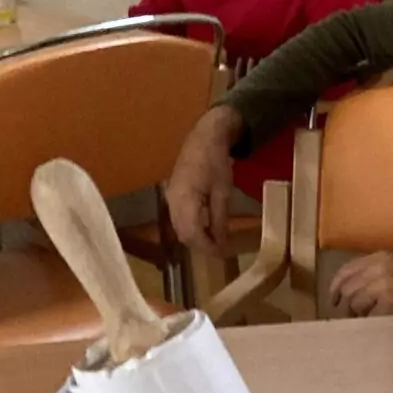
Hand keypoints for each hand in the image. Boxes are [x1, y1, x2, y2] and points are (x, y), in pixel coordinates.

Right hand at [164, 104, 243, 252]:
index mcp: (185, 198)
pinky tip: (204, 229)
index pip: (192, 233)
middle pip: (183, 233)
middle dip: (201, 246)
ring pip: (178, 228)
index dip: (207, 247)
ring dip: (195, 238)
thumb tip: (221, 244)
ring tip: (214, 242)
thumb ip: (219, 220)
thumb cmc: (216, 162)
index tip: (222, 254)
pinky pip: (177, 219)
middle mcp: (172, 200)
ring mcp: (169, 197)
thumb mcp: (223, 192)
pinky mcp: (171, 195)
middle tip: (220, 251)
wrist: (204, 137)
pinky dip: (190, 228)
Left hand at [329, 253, 392, 316]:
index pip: (346, 270)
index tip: (333, 298)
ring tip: (361, 318)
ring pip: (355, 302)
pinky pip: (369, 313)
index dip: (335, 286)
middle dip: (344, 303)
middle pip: (348, 288)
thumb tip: (353, 288)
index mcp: (378, 258)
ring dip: (355, 313)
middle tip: (346, 313)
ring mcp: (383, 285)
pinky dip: (368, 319)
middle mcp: (378, 269)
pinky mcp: (389, 300)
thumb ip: (374, 271)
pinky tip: (372, 321)